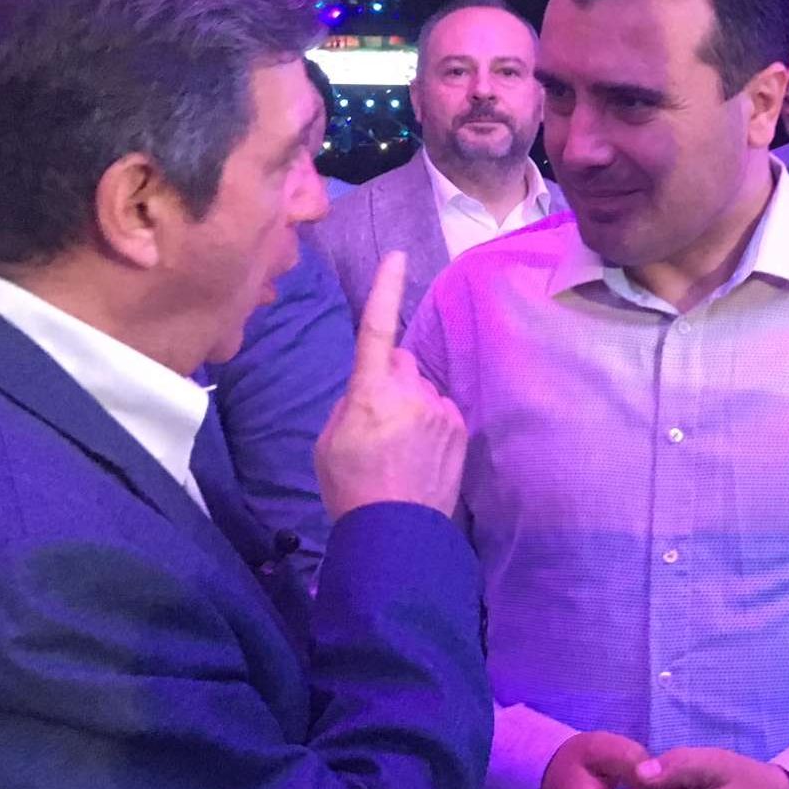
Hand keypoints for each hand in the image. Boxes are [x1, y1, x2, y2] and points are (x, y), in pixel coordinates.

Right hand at [314, 251, 466, 518]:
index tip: (398, 257)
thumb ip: (350, 403)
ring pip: (422, 390)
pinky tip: (419, 455)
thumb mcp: (329, 441)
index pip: (378, 329)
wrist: (395, 531)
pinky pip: (440, 411)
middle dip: (390, 378)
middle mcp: (411, 391)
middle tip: (375, 419)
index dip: (387, 291)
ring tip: (397, 448)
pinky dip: (430, 423)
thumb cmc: (350, 485)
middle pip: (401, 363)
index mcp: (371, 391)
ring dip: (411, 405)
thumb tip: (369, 391)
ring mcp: (440, 409)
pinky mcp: (459, 427)